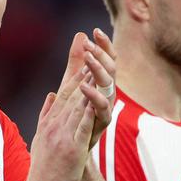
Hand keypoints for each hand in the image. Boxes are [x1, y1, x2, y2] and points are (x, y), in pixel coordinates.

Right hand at [25, 69, 98, 180]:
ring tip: (96, 69)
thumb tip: (50, 96)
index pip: (64, 94)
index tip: (84, 59)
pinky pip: (82, 128)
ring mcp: (63, 136)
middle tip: (92, 54)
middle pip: (71, 95)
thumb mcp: (40, 137)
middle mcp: (55, 126)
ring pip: (77, 107)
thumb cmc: (42, 169)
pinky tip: (96, 100)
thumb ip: (45, 115)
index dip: (75, 76)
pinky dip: (88, 113)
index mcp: (50, 122)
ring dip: (87, 87)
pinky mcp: (72, 149)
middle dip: (82, 73)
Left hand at [56, 30, 116, 149]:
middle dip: (102, 55)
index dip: (104, 45)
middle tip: (90, 45)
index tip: (95, 30)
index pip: (107, 59)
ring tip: (88, 58)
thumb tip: (80, 34)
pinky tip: (84, 86)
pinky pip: (103, 108)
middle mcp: (107, 93)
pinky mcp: (102, 123)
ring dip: (99, 71)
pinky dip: (95, 96)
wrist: (69, 149)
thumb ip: (75, 62)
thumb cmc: (72, 116)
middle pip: (111, 69)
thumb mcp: (71, 84)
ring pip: (109, 86)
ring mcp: (106, 108)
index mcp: (101, 83)